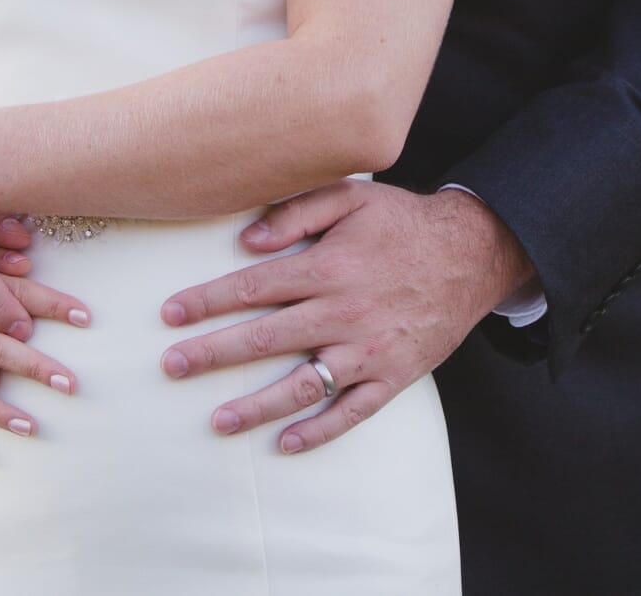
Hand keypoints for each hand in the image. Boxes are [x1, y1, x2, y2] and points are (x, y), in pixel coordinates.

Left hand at [159, 179, 533, 452]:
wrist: (471, 253)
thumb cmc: (402, 221)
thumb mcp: (352, 196)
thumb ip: (297, 212)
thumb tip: (246, 242)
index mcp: (328, 267)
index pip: (253, 287)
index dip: (207, 300)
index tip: (168, 314)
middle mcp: (342, 312)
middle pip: (265, 339)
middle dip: (212, 353)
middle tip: (171, 366)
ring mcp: (367, 349)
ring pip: (303, 384)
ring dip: (257, 405)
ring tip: (217, 420)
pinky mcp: (392, 375)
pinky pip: (352, 412)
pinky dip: (319, 430)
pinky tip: (287, 444)